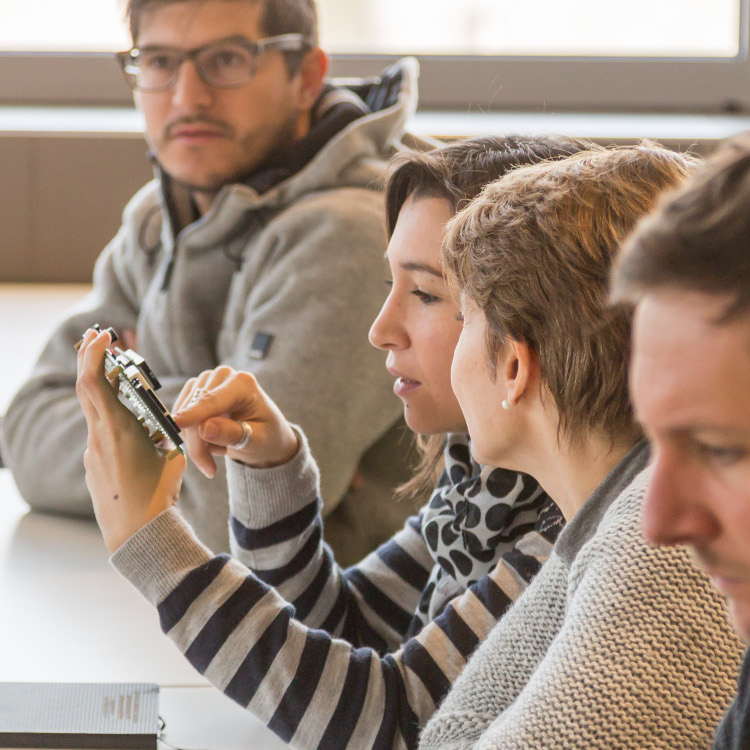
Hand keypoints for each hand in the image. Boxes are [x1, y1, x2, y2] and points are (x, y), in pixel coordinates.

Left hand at [76, 327, 186, 551]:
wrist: (136, 532)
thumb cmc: (159, 494)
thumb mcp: (173, 455)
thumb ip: (165, 431)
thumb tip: (164, 421)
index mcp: (118, 430)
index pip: (95, 381)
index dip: (95, 354)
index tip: (103, 335)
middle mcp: (99, 437)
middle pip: (85, 387)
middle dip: (90, 358)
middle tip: (97, 336)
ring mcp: (92, 451)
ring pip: (94, 409)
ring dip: (102, 386)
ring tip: (117, 373)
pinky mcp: (94, 464)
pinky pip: (100, 431)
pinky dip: (110, 415)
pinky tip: (130, 426)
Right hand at [171, 366, 299, 478]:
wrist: (264, 434)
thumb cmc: (266, 437)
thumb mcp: (256, 440)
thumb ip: (232, 433)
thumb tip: (205, 428)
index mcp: (243, 383)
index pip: (212, 401)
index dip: (193, 413)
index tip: (176, 424)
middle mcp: (223, 375)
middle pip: (195, 411)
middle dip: (198, 443)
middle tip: (210, 469)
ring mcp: (207, 380)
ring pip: (184, 415)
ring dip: (195, 442)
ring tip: (217, 453)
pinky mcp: (195, 390)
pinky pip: (181, 416)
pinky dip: (191, 436)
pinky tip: (210, 442)